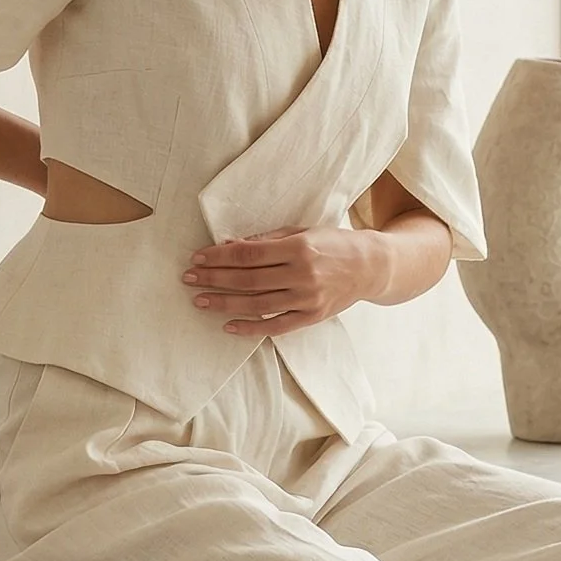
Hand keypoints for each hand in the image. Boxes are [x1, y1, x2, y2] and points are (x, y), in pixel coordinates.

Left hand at [179, 223, 385, 333]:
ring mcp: (307, 298)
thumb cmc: (333, 243)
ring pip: (257, 304)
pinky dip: (250, 328)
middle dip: (214, 279)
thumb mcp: (302, 232)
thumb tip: (229, 245)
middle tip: (189, 279)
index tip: (198, 257)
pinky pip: (276, 326)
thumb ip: (267, 240)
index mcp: (299, 248)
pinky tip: (228, 325)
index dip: (220, 256)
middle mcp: (303, 274)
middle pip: (248, 279)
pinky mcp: (311, 316)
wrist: (370, 267)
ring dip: (224, 303)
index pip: (249, 254)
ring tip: (200, 301)